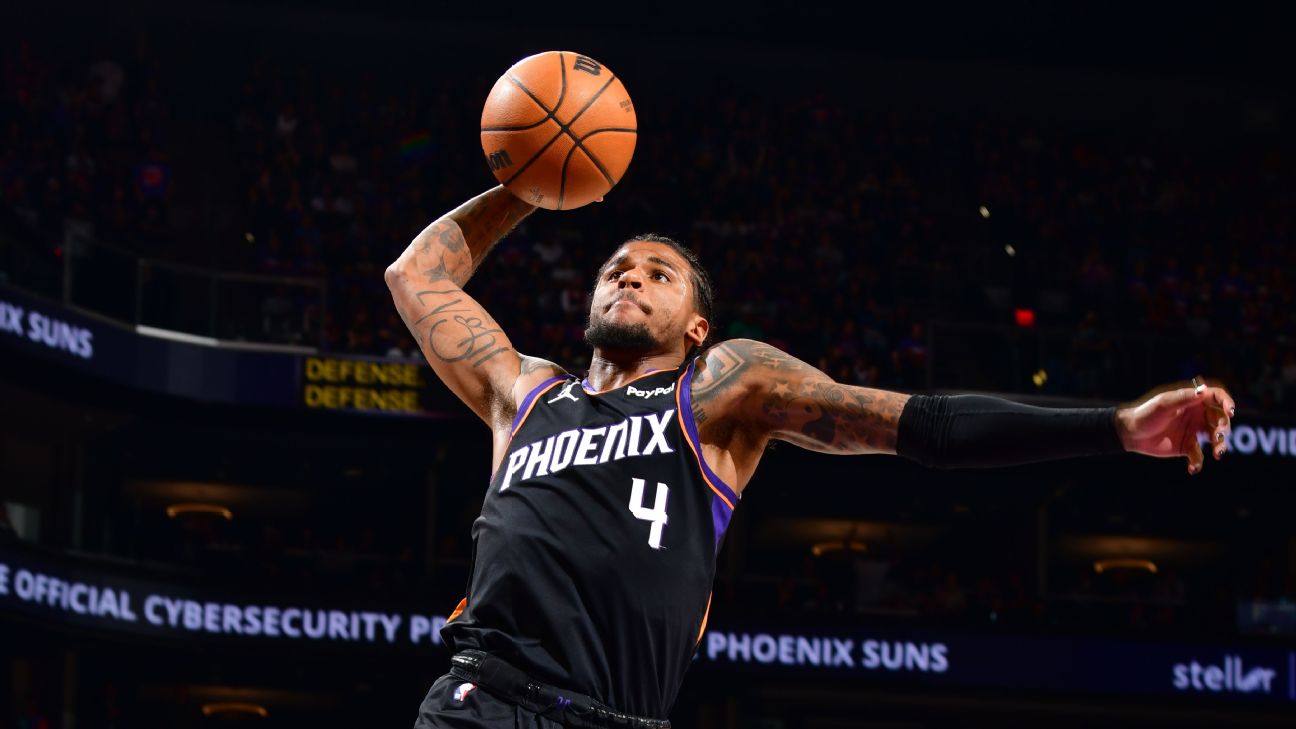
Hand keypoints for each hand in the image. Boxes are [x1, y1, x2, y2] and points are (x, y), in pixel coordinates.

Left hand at [1115, 377, 1235, 474]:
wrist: (1130, 433)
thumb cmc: (1145, 414)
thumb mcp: (1164, 404)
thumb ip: (1183, 398)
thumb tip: (1203, 391)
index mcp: (1193, 401)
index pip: (1216, 397)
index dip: (1226, 402)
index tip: (1230, 411)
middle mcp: (1197, 415)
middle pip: (1220, 419)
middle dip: (1224, 428)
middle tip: (1218, 437)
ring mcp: (1194, 431)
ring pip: (1216, 438)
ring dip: (1220, 446)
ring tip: (1216, 454)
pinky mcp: (1188, 447)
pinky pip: (1199, 455)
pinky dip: (1199, 462)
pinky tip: (1192, 468)